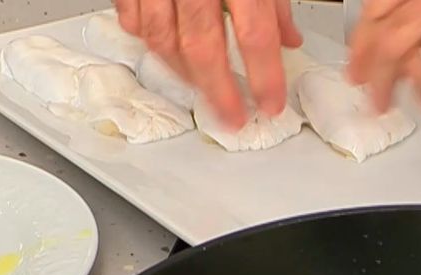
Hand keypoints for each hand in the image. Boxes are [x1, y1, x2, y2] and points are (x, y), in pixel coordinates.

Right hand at [115, 0, 302, 129]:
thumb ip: (276, 1)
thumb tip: (287, 39)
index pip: (254, 37)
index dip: (265, 78)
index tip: (270, 104)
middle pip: (203, 48)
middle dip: (219, 92)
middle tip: (233, 117)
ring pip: (162, 39)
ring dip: (183, 74)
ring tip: (202, 90)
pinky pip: (132, 17)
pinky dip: (149, 41)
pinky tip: (165, 51)